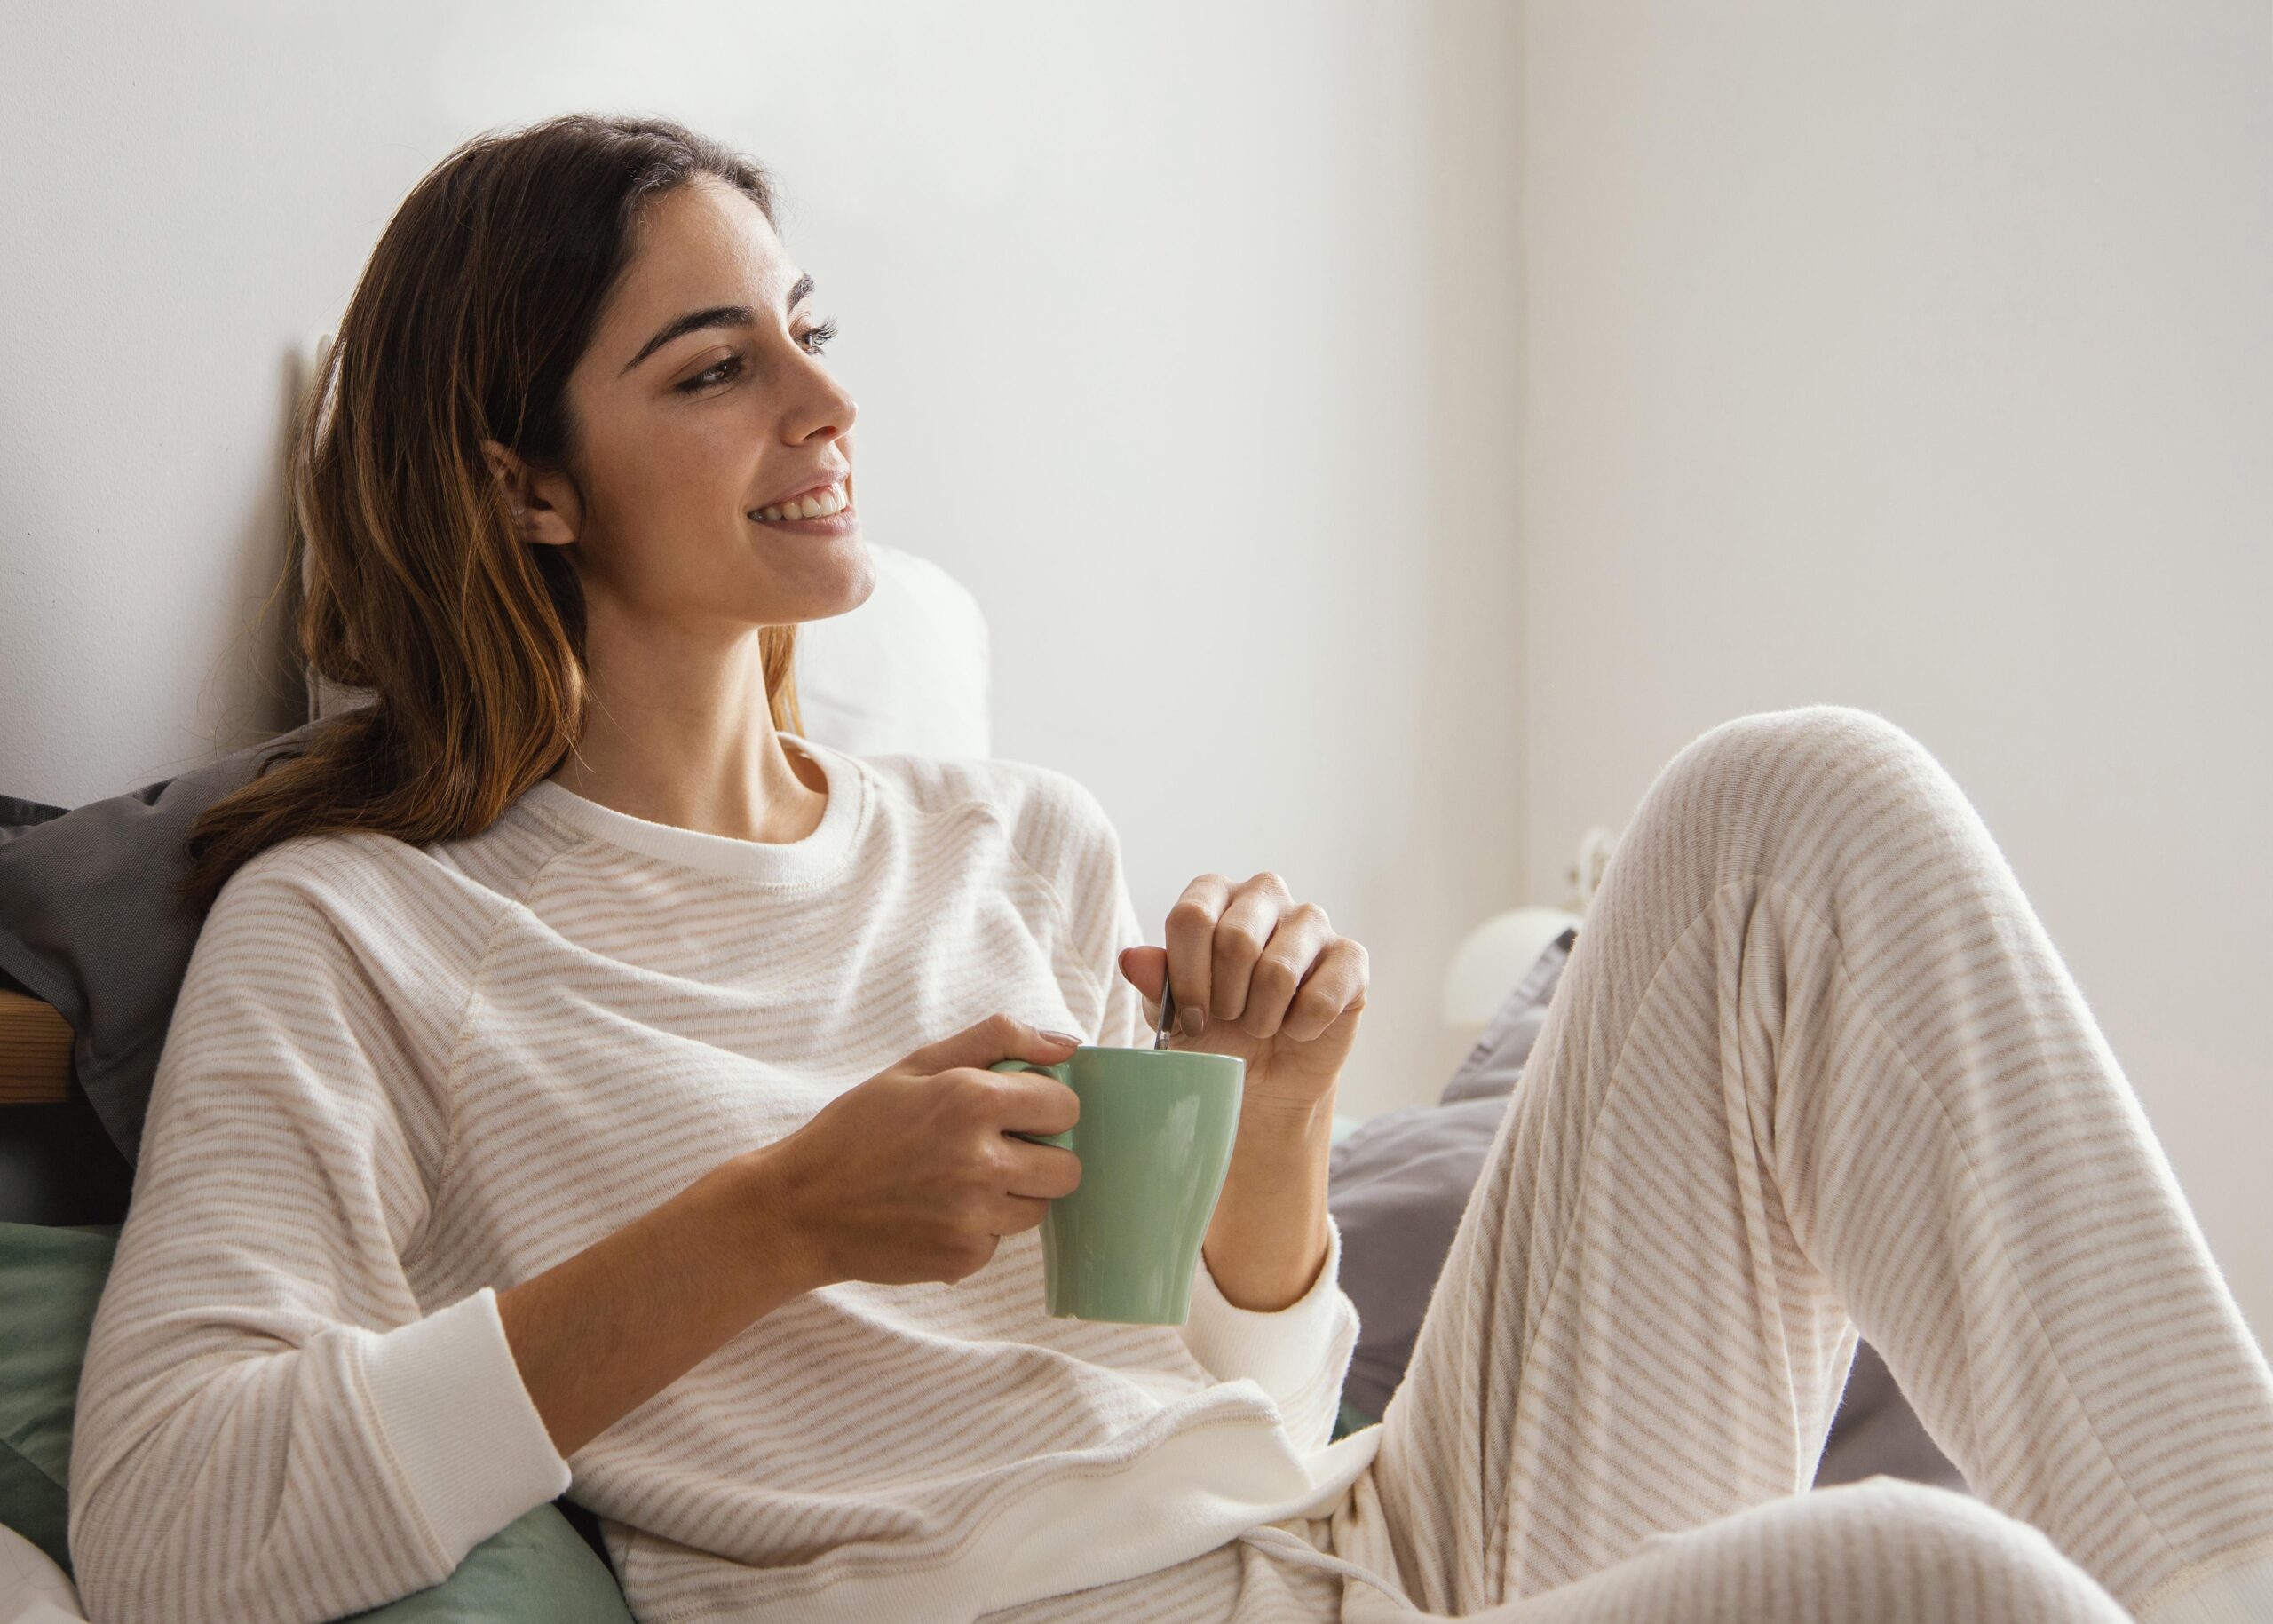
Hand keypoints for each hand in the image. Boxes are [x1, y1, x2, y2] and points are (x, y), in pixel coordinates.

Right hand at [761, 1015, 1084, 1289]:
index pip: (1066, 1107)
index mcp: (973, 1100)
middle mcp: (982, 1161)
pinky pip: (1001, 1239)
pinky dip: (979, 1227)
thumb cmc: (858, 1129)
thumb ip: (998, 1039)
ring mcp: (975, 1216)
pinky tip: (936, 1212)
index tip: (1016, 1111)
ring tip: (958, 1181)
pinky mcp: (965, 1258)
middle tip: (997, 1150)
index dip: (1045, 1108)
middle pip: (1068, 1168)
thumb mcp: (918, 1065)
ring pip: (1040, 1207)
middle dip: (1042, 1156)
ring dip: (1013, 1194)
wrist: (801, 1208)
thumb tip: (1068, 1044)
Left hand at [1116, 871, 1367, 1116]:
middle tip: (1230, 1019)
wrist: (1263, 1077)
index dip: (1188, 976)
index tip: (1191, 1015)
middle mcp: (1265, 894)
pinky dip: (1301, 1028)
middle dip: (1226, 999)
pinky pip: (1322, 997)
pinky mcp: (1351, 958)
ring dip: (1262, 1017)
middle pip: (1236, 940)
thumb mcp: (1171, 1013)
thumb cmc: (1212, 1033)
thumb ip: (1155, 983)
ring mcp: (1312, 921)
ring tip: (1262, 1024)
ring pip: (1278, 972)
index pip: (1192, 915)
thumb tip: (1134, 959)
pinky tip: (1297, 1028)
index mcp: (1215, 894)